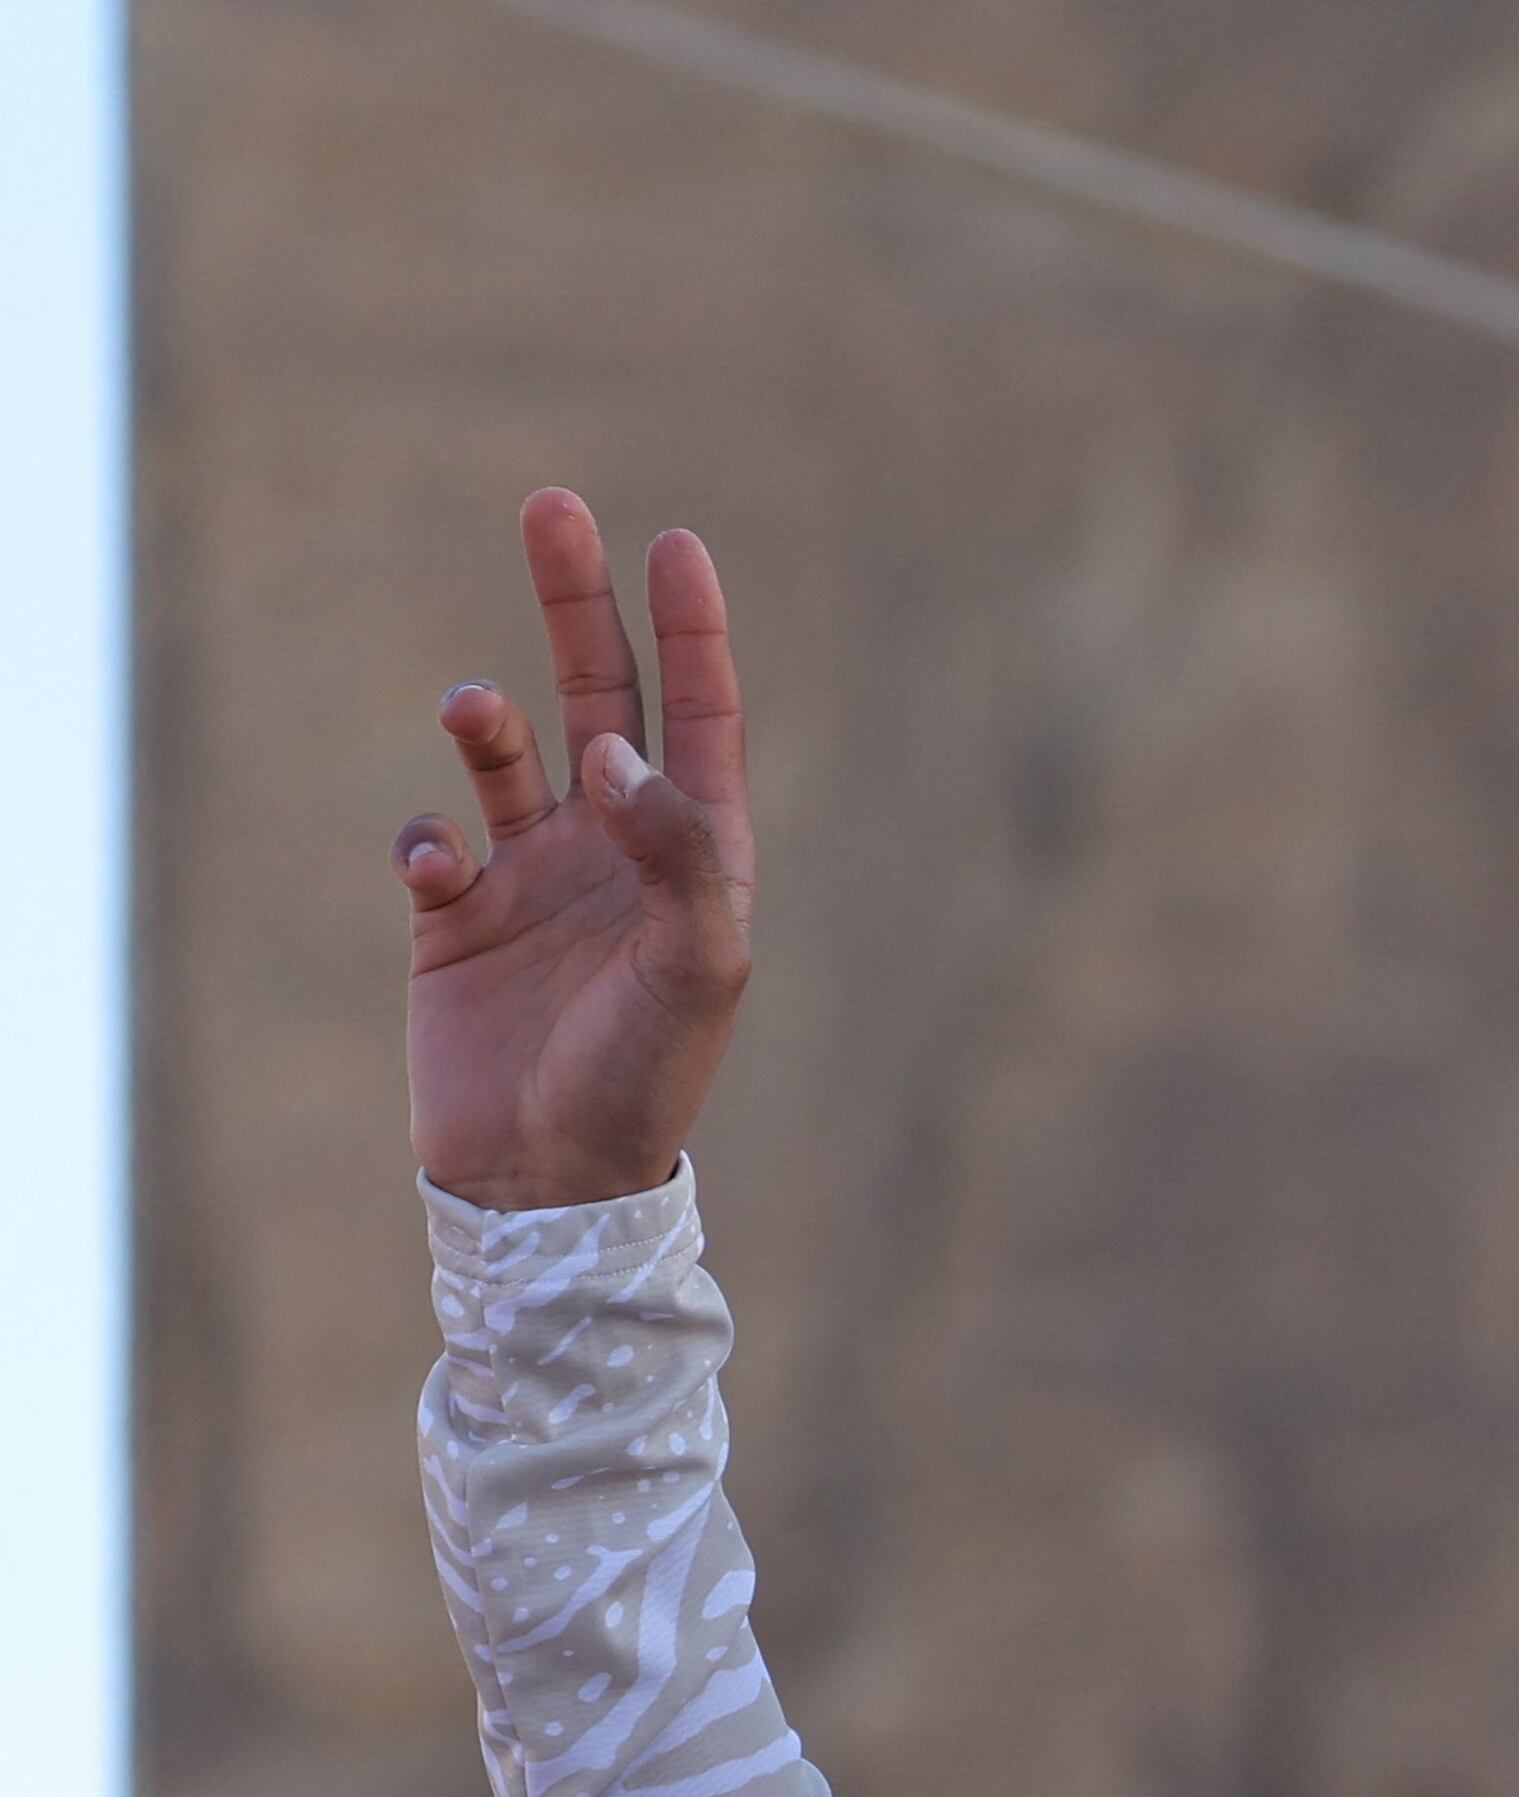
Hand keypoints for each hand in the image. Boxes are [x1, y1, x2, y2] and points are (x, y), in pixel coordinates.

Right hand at [397, 490, 755, 1209]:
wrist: (550, 1174)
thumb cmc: (644, 1076)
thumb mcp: (696, 965)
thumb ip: (675, 852)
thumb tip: (616, 754)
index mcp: (694, 853)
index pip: (700, 717)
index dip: (689, 630)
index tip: (673, 543)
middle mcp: (616, 847)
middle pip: (598, 694)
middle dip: (576, 605)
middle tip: (553, 506)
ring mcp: (534, 875)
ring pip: (505, 752)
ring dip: (484, 717)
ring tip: (471, 707)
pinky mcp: (458, 916)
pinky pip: (431, 838)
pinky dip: (424, 834)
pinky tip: (437, 871)